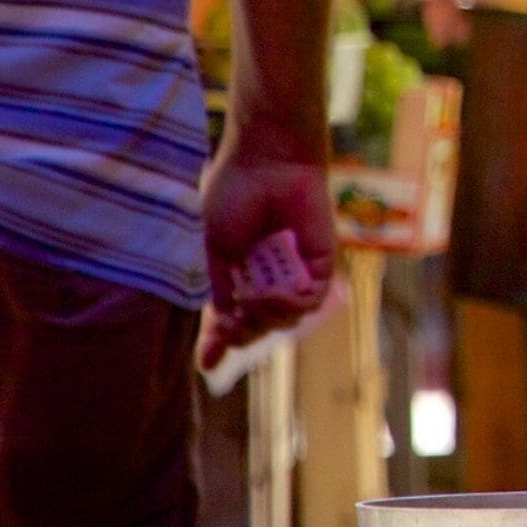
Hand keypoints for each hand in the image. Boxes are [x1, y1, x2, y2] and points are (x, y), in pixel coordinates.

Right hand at [198, 126, 335, 372]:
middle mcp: (268, 276)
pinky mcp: (320, 262)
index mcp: (239, 273)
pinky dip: (291, 304)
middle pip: (259, 327)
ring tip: (253, 299)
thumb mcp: (217, 249)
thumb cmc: (236, 194)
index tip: (206, 365)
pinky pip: (309, 299)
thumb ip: (222, 287)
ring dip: (266, 319)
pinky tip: (274, 293)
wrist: (266, 161)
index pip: (232, 319)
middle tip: (230, 322)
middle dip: (242, 333)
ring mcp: (294, 271)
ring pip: (286, 320)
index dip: (218, 344)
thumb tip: (223, 321)